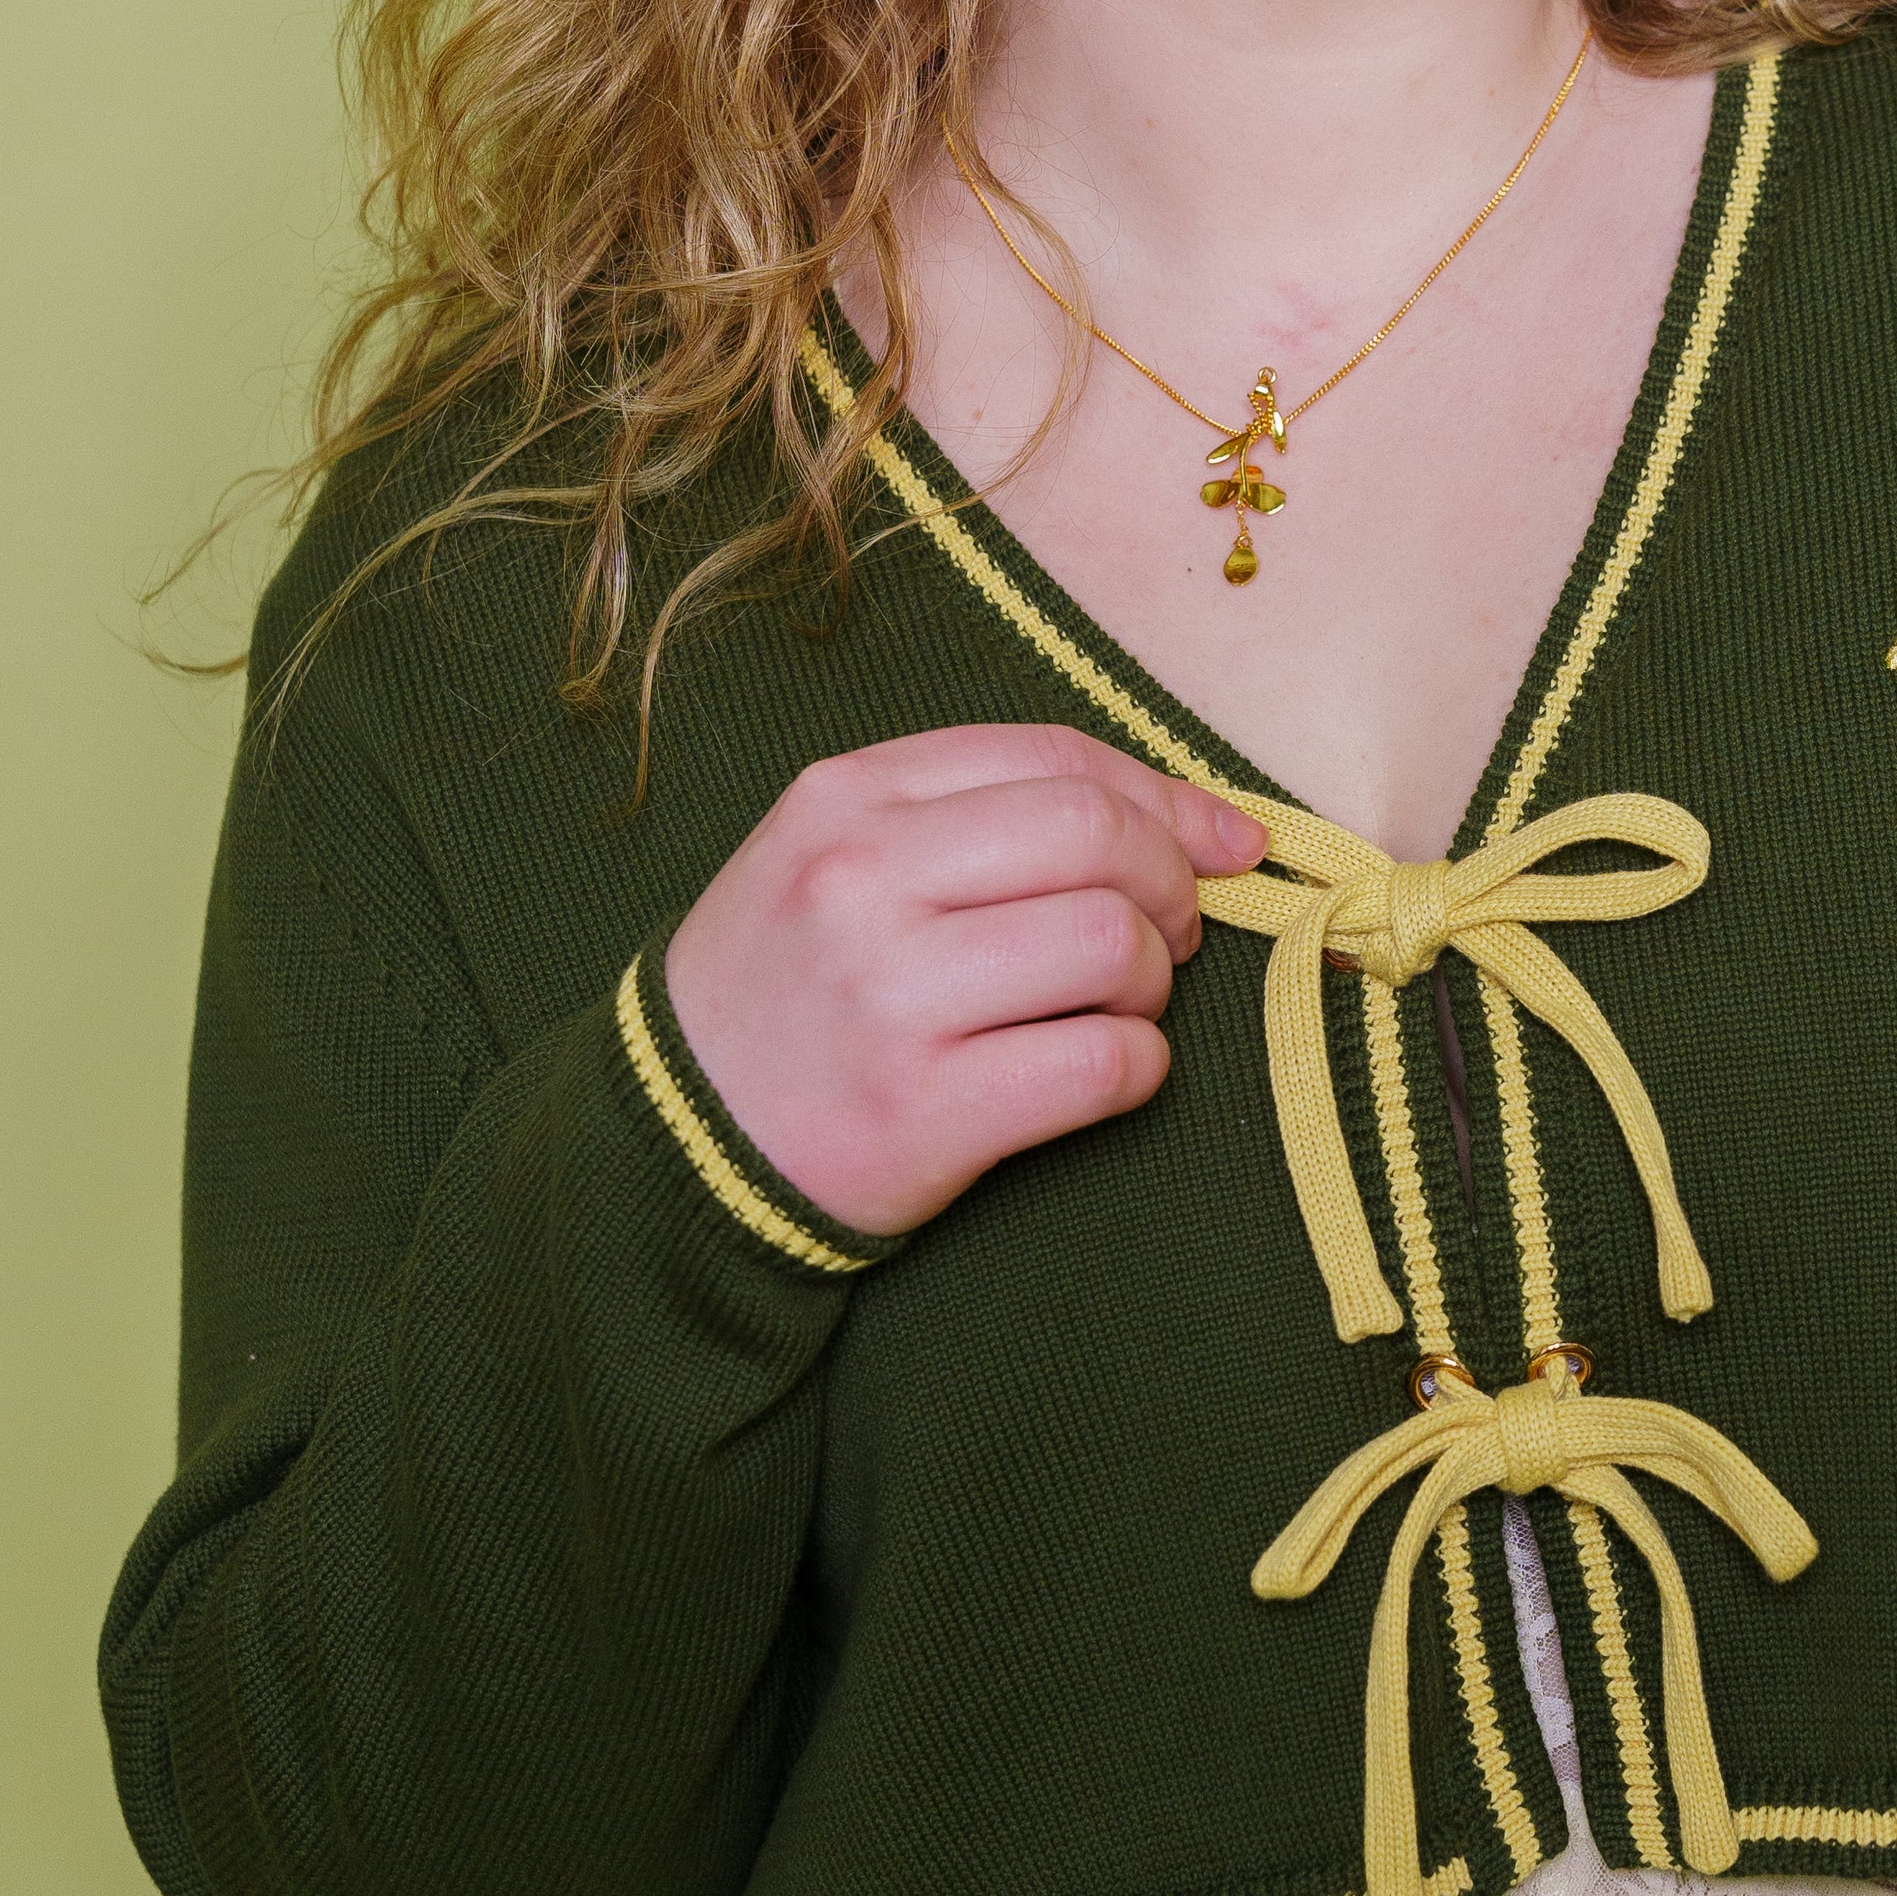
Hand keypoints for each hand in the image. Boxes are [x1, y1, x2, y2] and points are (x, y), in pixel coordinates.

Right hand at [662, 723, 1266, 1237]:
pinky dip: (1138, 1067)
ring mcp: (889, 998)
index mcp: (845, 799)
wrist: (675, 1135)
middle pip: (1098, 838)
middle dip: (1171, 884)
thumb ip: (991, 815)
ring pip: (1111, 943)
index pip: (1058, 760)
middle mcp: (860, 882)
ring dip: (1150, 981)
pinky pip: (1103, 1064)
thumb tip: (1207, 824)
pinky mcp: (923, 1110)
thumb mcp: (842, 856)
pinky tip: (1100, 1070)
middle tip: (1167, 934)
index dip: (1166, 799)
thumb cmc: (793, 985)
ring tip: (1116, 1004)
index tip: (1222, 844)